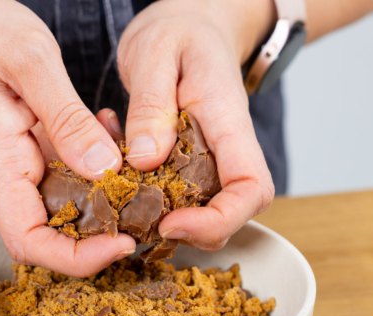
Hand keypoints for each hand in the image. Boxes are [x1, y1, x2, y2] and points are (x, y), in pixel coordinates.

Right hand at [0, 0, 135, 276]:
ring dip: (105, 190)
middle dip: (104, 227)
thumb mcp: (30, 61)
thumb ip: (67, 118)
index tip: (123, 242)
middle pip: (53, 236)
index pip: (29, 242)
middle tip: (149, 198)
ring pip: (66, 208)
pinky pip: (66, 177)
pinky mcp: (26, 158)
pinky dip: (95, 163)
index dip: (77, 258)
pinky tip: (107, 129)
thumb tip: (106, 170)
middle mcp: (3, 181)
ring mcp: (14, 172)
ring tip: (131, 151)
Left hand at [117, 0, 276, 250]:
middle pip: (232, 215)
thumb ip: (151, 104)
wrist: (191, 26)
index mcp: (230, 123)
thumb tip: (146, 160)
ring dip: (164, 219)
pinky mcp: (192, 166)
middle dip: (190, 232)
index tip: (172, 221)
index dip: (219, 220)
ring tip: (120, 193)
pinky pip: (180, 198)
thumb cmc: (179, 32)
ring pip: (205, 214)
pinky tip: (120, 176)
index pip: (252, 190)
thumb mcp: (155, 52)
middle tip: (137, 221)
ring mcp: (212, 162)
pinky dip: (148, 201)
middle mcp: (228, 151)